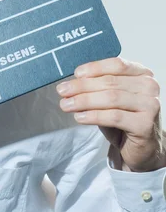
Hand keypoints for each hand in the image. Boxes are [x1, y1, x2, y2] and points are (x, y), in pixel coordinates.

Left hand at [56, 57, 165, 171]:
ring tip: (66, 104)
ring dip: (84, 101)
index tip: (76, 74)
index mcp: (142, 73)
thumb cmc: (124, 117)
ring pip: (111, 98)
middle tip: (62, 91)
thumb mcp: (111, 96)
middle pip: (110, 82)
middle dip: (82, 86)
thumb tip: (72, 81)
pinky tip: (79, 117)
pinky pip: (114, 117)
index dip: (94, 68)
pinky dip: (93, 116)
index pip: (117, 65)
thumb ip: (98, 85)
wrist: (141, 146)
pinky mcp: (145, 125)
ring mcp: (150, 105)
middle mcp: (150, 87)